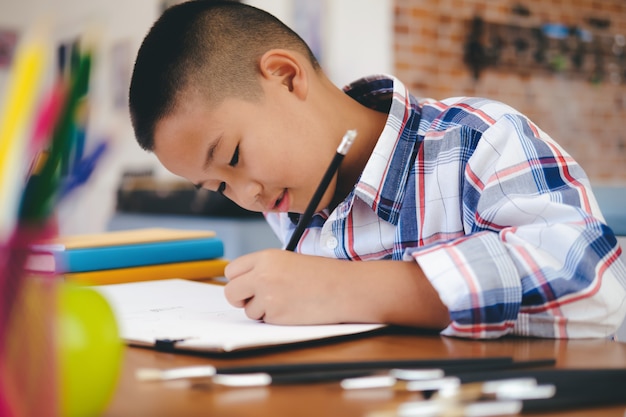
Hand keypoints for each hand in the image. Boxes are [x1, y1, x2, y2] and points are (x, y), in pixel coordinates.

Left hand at [224, 249, 450, 328]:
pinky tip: (293, 309)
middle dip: (241, 298)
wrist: (345, 288)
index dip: (239, 280)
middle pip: (231, 292)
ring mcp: (267, 297)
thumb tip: (244, 283)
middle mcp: (262, 275)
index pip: (233, 270)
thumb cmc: (323, 274)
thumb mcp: (289, 261)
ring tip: (287, 301)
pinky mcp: (276, 316)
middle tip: (255, 299)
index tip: (246, 285)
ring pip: (248, 310)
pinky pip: (264, 321)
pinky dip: (275, 319)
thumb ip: (265, 269)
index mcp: (266, 257)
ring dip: (262, 310)